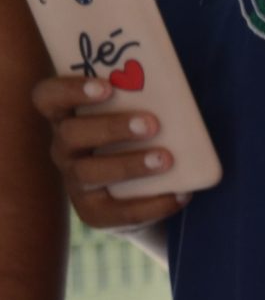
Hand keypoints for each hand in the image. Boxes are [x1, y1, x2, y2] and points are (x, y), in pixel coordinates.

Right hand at [30, 75, 187, 231]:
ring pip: (89, 172)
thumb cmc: (140, 143)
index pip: (48, 98)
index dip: (70, 90)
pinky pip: (120, 211)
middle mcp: (65, 149)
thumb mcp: (138, 117)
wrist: (142, 197)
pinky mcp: (94, 214)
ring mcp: (76, 183)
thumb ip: (145, 101)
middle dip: (111, 128)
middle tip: (151, 124)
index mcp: (68, 118)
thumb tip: (177, 88)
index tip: (107, 86)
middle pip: (71, 134)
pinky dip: (154, 203)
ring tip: (166, 159)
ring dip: (130, 164)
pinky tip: (181, 194)